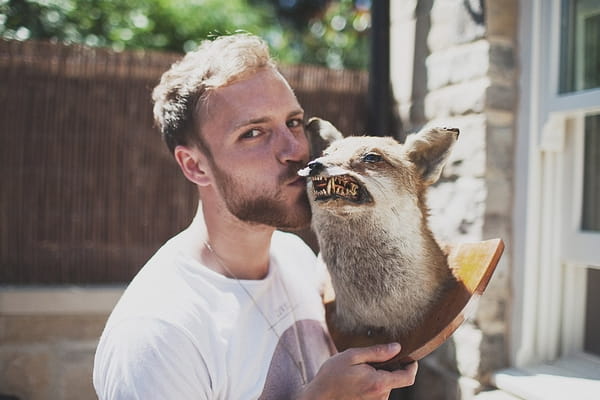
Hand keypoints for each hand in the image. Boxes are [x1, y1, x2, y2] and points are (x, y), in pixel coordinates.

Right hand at [297, 343, 417, 399]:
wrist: (318, 398)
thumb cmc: (332, 376)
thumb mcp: (352, 356)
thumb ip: (377, 352)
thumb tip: (397, 347)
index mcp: (379, 383)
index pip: (408, 377)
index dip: (412, 366)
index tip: (407, 357)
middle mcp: (380, 397)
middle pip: (395, 380)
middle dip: (388, 368)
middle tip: (369, 360)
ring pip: (385, 386)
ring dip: (378, 377)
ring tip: (358, 371)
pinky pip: (377, 393)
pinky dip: (371, 385)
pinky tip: (356, 381)